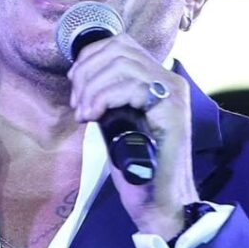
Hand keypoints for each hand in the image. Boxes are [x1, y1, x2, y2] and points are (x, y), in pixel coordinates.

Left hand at [67, 33, 198, 236]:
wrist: (160, 203)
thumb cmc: (139, 170)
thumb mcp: (118, 124)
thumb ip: (110, 100)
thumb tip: (83, 83)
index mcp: (158, 81)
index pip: (121, 44)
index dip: (90, 56)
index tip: (74, 84)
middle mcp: (170, 81)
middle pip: (119, 49)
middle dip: (87, 73)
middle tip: (77, 104)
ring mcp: (174, 94)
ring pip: (123, 65)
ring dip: (93, 86)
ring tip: (84, 113)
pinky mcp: (172, 111)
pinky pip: (131, 86)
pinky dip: (104, 97)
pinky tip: (94, 116)